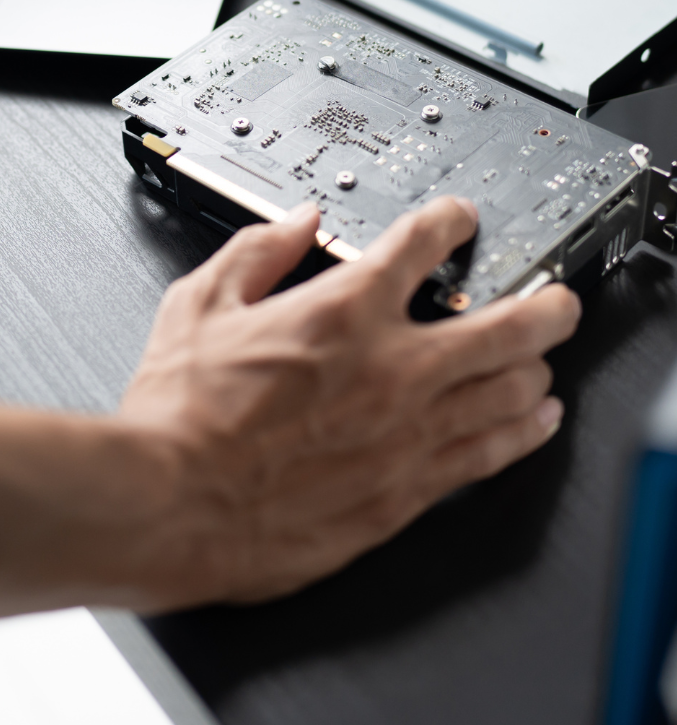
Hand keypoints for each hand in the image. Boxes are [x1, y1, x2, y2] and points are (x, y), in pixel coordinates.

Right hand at [120, 196, 580, 605]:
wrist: (170, 503)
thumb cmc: (180, 412)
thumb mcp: (199, 302)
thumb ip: (257, 251)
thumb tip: (297, 223)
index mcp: (341, 311)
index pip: (421, 245)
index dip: (450, 222)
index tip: (457, 220)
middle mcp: (389, 368)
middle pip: (505, 324)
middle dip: (542, 303)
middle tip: (554, 297)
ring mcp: (406, 434)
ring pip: (509, 390)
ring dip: (537, 365)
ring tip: (545, 355)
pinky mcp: (404, 492)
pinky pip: (487, 456)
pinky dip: (522, 432)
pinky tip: (534, 422)